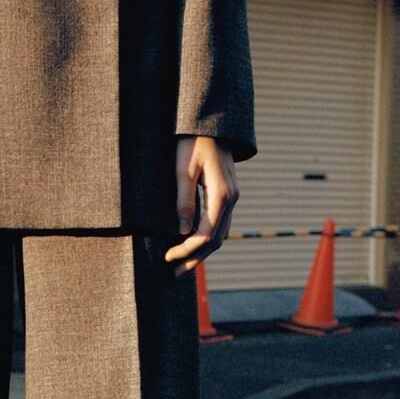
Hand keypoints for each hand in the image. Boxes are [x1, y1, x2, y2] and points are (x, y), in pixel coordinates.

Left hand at [164, 136, 238, 274]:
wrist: (211, 124)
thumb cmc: (193, 142)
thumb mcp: (183, 170)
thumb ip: (184, 201)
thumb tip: (181, 232)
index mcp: (221, 194)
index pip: (206, 234)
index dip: (187, 250)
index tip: (168, 257)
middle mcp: (231, 199)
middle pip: (216, 240)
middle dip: (195, 259)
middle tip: (174, 274)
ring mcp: (231, 198)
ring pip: (220, 235)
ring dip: (201, 253)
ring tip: (181, 267)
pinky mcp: (226, 196)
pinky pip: (219, 224)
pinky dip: (206, 240)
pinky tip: (191, 247)